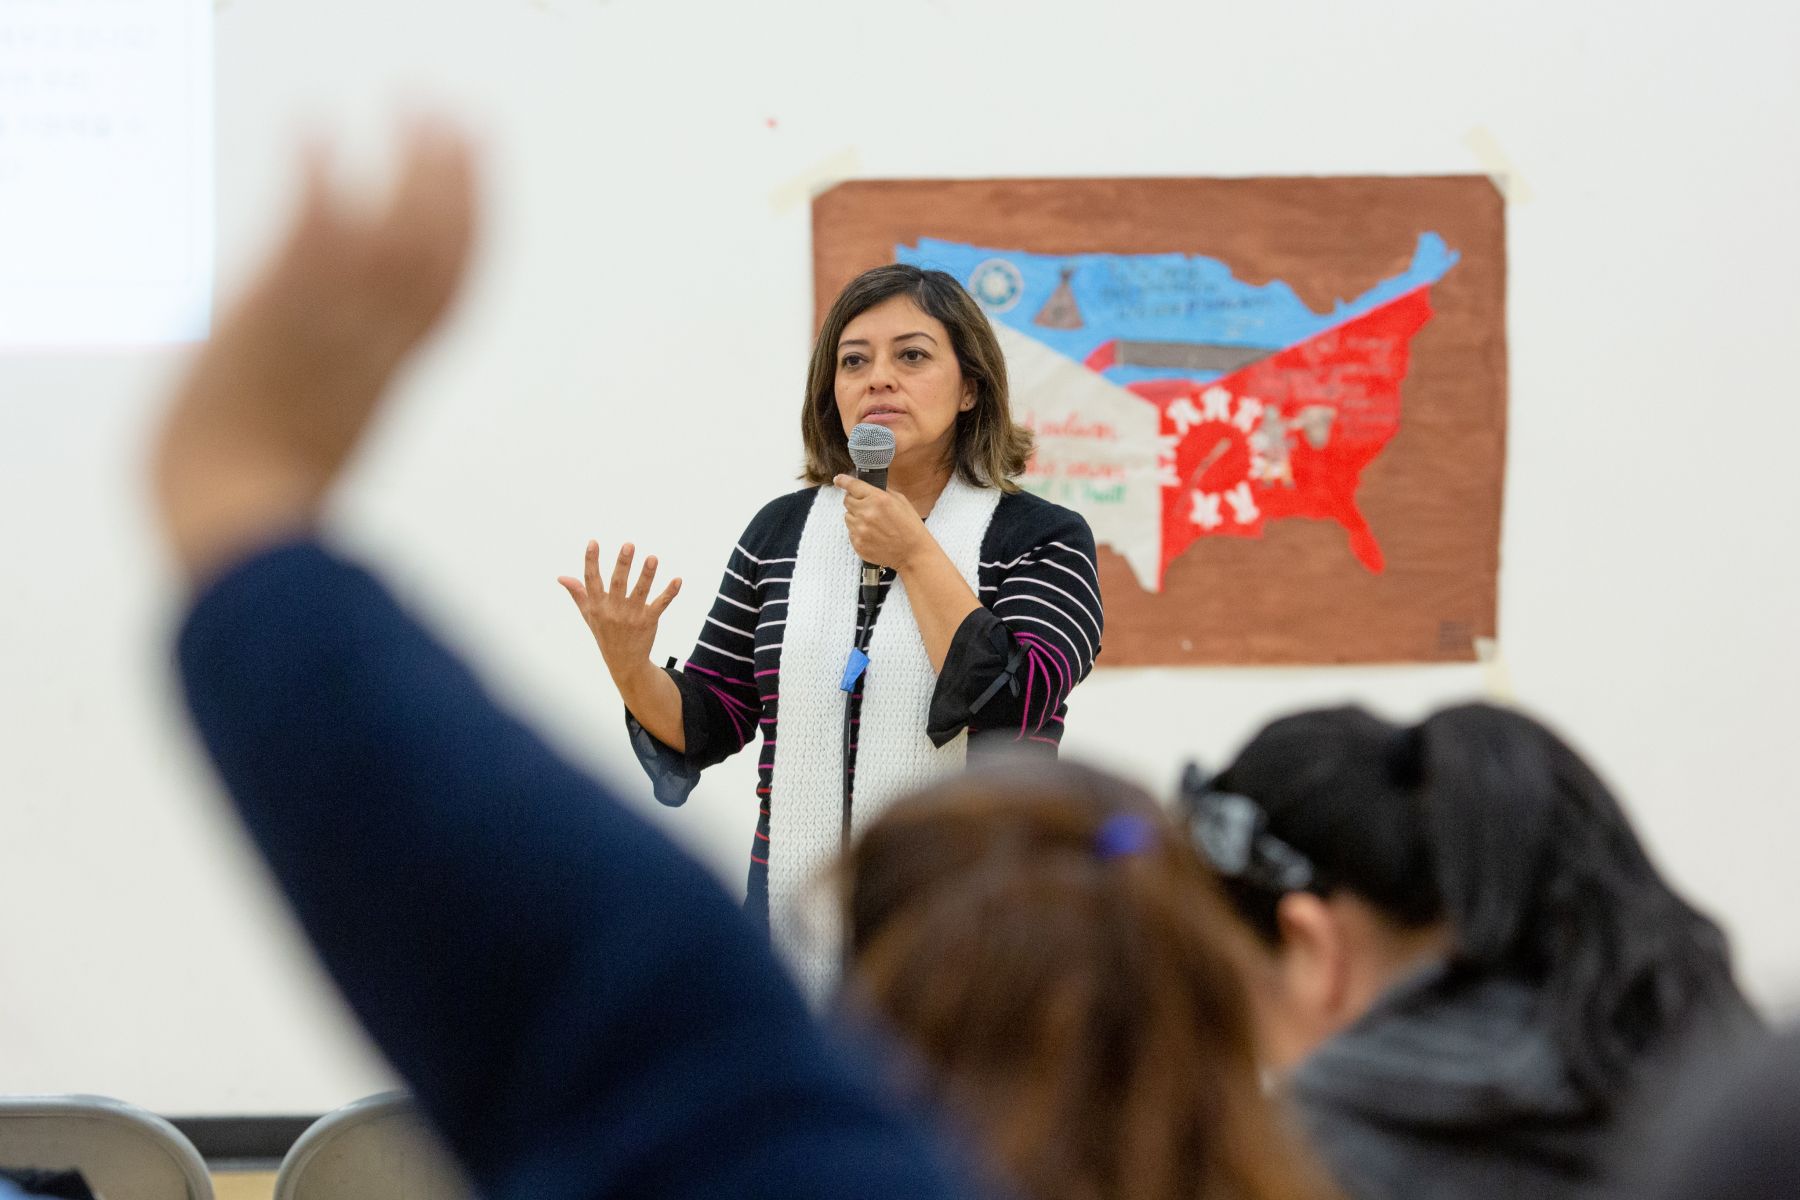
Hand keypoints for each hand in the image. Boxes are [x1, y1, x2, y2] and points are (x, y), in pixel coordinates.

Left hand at [153, 120, 477, 581]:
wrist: (232, 525)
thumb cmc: (260, 494)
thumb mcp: (314, 435)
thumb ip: (331, 395)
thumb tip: (330, 396)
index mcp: (388, 377)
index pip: (450, 293)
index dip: (473, 229)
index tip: (479, 172)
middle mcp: (373, 348)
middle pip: (436, 257)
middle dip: (456, 185)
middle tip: (462, 118)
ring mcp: (329, 334)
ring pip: (395, 244)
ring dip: (410, 171)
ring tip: (417, 111)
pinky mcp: (273, 324)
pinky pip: (307, 246)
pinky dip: (317, 186)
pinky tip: (315, 136)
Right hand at [558, 541, 681, 686]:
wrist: (624, 662)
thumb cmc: (605, 634)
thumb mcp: (588, 615)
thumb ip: (578, 594)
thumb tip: (562, 577)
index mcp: (597, 606)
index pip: (592, 580)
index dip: (591, 561)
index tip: (593, 542)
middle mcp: (613, 610)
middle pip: (618, 583)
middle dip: (623, 564)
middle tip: (628, 545)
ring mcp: (632, 616)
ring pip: (640, 592)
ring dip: (647, 575)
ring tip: (653, 558)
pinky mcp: (648, 621)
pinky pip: (660, 605)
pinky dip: (670, 593)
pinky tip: (678, 580)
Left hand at [834, 475, 931, 570]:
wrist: (913, 553)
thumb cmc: (910, 527)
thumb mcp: (901, 501)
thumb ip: (882, 492)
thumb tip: (867, 487)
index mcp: (878, 499)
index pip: (853, 485)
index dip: (843, 481)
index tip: (838, 480)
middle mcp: (866, 513)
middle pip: (847, 500)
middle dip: (855, 501)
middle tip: (867, 507)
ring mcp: (860, 530)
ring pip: (847, 516)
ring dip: (856, 517)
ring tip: (873, 524)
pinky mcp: (857, 543)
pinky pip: (850, 532)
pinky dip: (858, 531)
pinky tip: (873, 534)